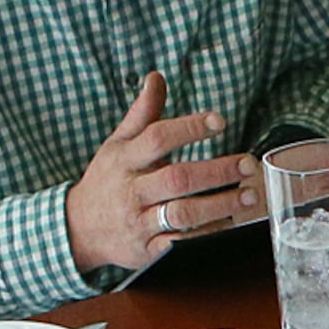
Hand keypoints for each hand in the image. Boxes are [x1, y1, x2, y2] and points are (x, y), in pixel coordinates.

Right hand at [63, 73, 255, 275]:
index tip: (219, 122)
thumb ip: (142, 113)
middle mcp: (132, 191)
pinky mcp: (147, 251)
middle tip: (247, 164)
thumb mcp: (117, 144)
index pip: (157, 138)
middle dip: (216, 171)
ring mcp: (139, 223)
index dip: (189, 128)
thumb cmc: (107, 181)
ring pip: (182, 214)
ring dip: (219, 205)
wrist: (79, 229)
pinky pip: (180, 245)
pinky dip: (206, 236)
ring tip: (249, 196)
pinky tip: (229, 224)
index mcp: (125, 160)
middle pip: (177, 179)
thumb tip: (156, 77)